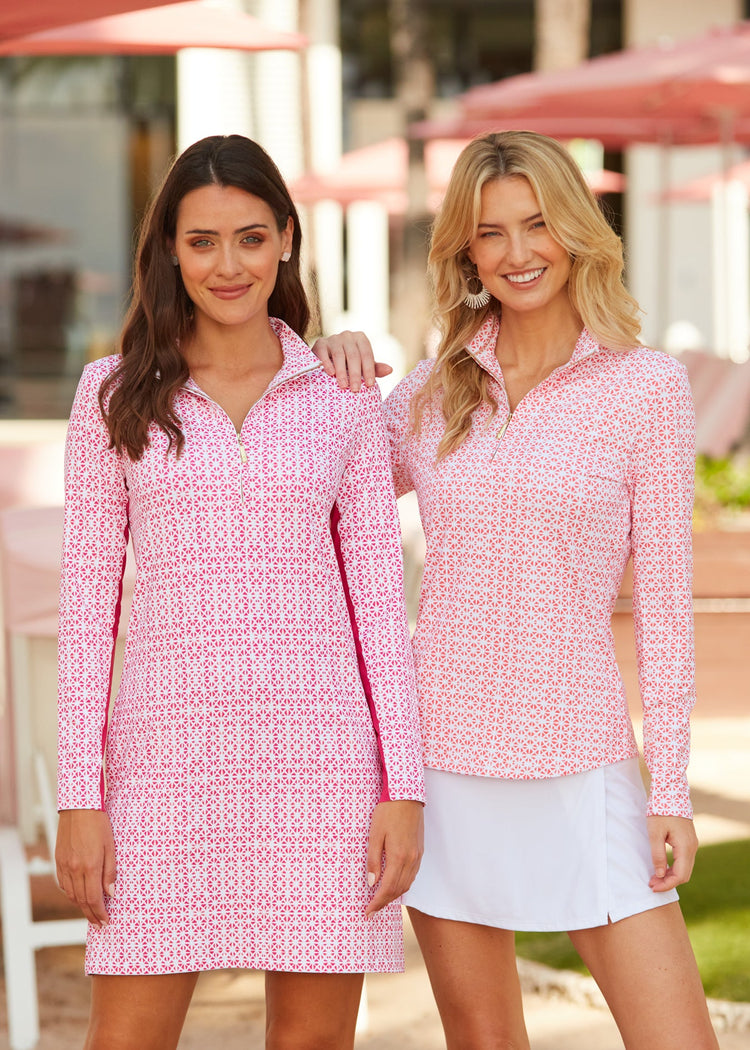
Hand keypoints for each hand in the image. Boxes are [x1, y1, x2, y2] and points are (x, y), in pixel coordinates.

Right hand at [55, 809, 116, 926]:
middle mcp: (74, 869)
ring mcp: (64, 865)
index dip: (100, 913)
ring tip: (90, 912)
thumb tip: (111, 894)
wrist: (79, 808)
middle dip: (91, 914)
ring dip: (80, 906)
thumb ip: (110, 872)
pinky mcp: (58, 860)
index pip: (94, 898)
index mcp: (90, 866)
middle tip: (99, 923)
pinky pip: (63, 883)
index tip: (106, 921)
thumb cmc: (99, 824)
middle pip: (81, 900)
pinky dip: (70, 893)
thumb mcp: (111, 846)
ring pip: (71, 894)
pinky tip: (78, 895)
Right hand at [310, 331, 392, 391]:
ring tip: (344, 386)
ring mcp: (333, 338)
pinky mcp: (321, 343)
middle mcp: (348, 335)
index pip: (367, 354)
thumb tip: (390, 370)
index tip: (370, 385)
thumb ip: (374, 368)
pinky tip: (330, 374)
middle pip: (354, 356)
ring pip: (339, 355)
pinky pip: (324, 353)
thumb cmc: (348, 363)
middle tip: (356, 390)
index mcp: (361, 339)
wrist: (326, 357)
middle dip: (355, 374)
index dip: (369, 370)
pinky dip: (327, 364)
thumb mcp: (362, 365)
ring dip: (342, 372)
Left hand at [365, 800, 423, 915]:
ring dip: (394, 895)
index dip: (377, 902)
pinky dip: (403, 885)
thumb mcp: (374, 835)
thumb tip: (371, 882)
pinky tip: (394, 884)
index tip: (368, 912)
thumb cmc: (388, 812)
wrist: (407, 796)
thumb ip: (373, 860)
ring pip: (407, 884)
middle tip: (372, 910)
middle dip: (385, 902)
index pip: (387, 888)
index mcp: (398, 857)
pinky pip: (412, 875)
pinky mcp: (420, 851)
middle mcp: (411, 860)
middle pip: (398, 890)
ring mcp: (417, 856)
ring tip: (381, 900)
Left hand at [647, 814, 698, 891]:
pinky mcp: (689, 841)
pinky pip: (684, 861)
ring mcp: (692, 844)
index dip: (666, 884)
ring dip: (671, 876)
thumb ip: (657, 854)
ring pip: (685, 869)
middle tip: (652, 884)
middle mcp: (692, 847)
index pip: (679, 875)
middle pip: (684, 875)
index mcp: (685, 847)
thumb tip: (659, 874)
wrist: (670, 793)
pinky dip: (674, 868)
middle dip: (668, 882)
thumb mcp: (655, 832)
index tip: (653, 887)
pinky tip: (662, 868)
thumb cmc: (661, 811)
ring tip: (654, 877)